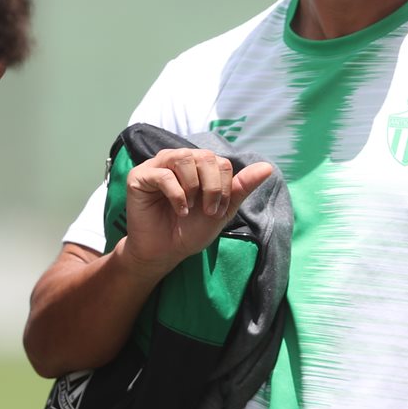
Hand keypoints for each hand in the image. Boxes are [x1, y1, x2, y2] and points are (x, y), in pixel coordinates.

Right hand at [121, 148, 271, 274]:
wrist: (166, 251)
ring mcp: (158, 165)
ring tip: (190, 208)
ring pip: (184, 158)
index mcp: (198, 164)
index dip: (222, 188)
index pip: (221, 162)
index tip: (215, 211)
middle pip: (205, 157)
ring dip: (193, 188)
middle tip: (206, 211)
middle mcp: (178, 159)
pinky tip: (179, 210)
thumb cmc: (191, 230)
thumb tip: (268, 167)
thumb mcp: (222, 210)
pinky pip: (164, 174)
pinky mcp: (140, 176)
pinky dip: (177, 195)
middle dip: (211, 187)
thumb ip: (241, 187)